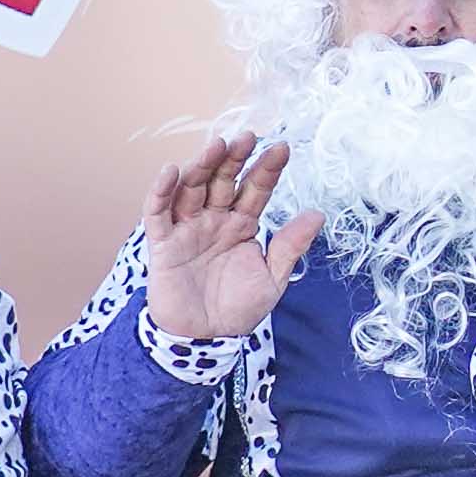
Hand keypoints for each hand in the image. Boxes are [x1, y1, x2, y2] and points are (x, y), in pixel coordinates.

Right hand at [138, 135, 322, 343]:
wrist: (206, 340)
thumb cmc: (238, 309)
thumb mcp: (272, 278)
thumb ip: (290, 246)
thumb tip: (318, 214)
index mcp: (242, 225)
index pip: (256, 189)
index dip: (267, 169)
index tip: (282, 148)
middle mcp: (214, 220)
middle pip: (223, 180)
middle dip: (234, 158)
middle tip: (247, 136)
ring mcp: (187, 229)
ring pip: (192, 188)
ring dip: (202, 165)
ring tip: (216, 146)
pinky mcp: (163, 244)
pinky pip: (158, 213)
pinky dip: (161, 191)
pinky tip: (171, 170)